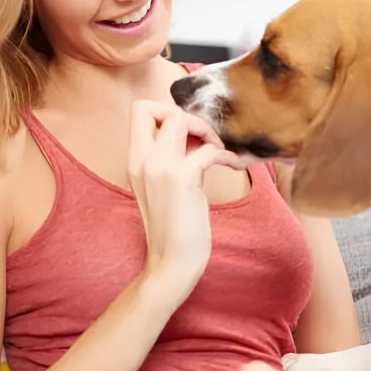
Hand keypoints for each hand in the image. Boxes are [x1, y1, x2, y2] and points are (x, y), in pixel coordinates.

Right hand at [128, 100, 242, 298]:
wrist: (171, 263)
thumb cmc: (174, 229)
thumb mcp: (164, 187)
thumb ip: (171, 159)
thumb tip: (196, 136)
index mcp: (135, 161)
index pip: (139, 111)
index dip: (166, 111)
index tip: (188, 133)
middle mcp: (143, 159)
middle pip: (153, 107)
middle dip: (186, 115)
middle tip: (204, 139)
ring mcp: (160, 167)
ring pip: (179, 118)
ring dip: (207, 130)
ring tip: (220, 152)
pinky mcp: (182, 178)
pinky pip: (209, 148)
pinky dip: (227, 154)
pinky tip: (235, 166)